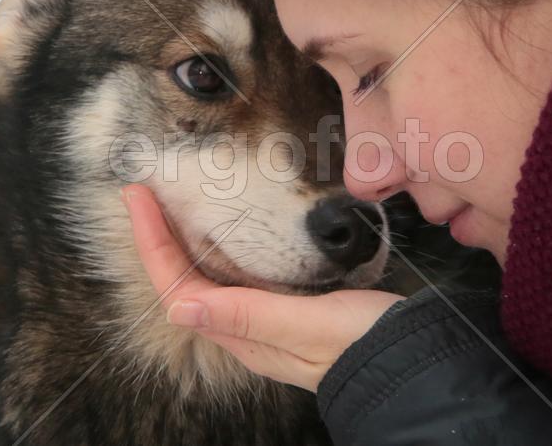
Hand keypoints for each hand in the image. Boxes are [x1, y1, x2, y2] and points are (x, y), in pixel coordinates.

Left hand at [121, 184, 404, 392]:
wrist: (413, 359)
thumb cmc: (363, 342)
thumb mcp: (306, 326)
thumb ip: (247, 314)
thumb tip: (179, 307)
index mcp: (246, 334)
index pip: (178, 287)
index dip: (153, 241)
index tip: (138, 196)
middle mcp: (248, 328)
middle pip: (185, 280)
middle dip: (159, 237)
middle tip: (145, 191)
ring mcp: (267, 317)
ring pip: (209, 277)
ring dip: (184, 241)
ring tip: (171, 204)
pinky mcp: (290, 306)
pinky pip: (238, 276)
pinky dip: (220, 248)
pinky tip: (224, 230)